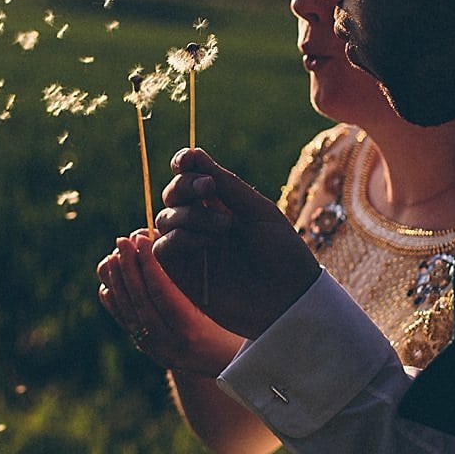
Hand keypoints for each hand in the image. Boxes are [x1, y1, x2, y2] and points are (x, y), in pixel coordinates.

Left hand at [97, 231, 244, 375]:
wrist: (234, 366)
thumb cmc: (236, 327)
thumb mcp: (223, 305)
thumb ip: (200, 280)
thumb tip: (172, 245)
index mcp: (191, 330)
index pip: (162, 294)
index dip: (149, 264)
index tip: (141, 239)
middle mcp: (170, 345)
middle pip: (141, 303)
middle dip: (129, 268)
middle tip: (122, 241)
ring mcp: (157, 351)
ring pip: (130, 315)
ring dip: (118, 284)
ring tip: (112, 257)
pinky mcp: (151, 352)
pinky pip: (128, 327)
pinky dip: (115, 305)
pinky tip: (107, 286)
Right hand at [151, 148, 320, 338]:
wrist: (291, 300)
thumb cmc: (283, 253)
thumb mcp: (257, 211)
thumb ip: (225, 184)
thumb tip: (191, 153)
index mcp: (222, 203)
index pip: (190, 176)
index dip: (183, 164)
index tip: (187, 160)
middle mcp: (202, 223)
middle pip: (172, 194)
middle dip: (185, 185)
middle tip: (209, 187)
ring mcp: (191, 248)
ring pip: (164, 218)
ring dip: (189, 213)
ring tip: (225, 225)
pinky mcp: (182, 275)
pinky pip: (163, 247)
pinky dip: (180, 237)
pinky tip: (208, 242)